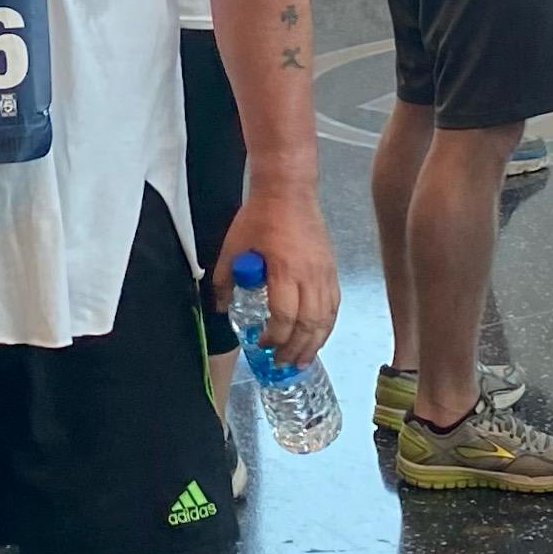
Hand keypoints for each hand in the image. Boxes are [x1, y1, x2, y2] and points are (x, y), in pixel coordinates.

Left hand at [212, 188, 338, 367]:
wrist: (289, 190)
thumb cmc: (258, 217)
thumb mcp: (232, 246)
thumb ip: (224, 279)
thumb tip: (219, 308)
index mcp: (284, 270)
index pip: (284, 316)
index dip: (274, 337)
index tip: (260, 343)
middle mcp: (310, 276)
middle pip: (308, 324)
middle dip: (294, 349)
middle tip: (280, 363)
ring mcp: (325, 273)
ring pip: (326, 318)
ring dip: (314, 343)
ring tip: (301, 361)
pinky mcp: (332, 270)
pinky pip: (334, 306)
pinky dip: (326, 326)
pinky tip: (317, 337)